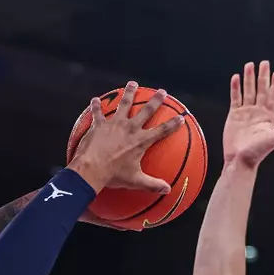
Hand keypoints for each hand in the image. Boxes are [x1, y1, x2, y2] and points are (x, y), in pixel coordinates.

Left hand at [67, 81, 183, 193]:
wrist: (92, 169)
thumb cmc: (114, 175)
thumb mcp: (135, 181)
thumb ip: (152, 184)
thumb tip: (167, 190)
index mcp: (140, 141)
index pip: (161, 130)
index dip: (173, 124)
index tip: (181, 117)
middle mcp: (130, 128)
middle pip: (146, 110)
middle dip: (156, 100)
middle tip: (162, 92)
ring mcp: (114, 124)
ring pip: (124, 103)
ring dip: (129, 93)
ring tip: (133, 84)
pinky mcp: (99, 124)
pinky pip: (98, 112)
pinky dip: (96, 106)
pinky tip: (94, 99)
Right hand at [223, 61, 273, 169]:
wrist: (239, 161)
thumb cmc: (257, 152)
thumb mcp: (273, 139)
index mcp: (269, 117)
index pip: (273, 96)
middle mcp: (258, 112)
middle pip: (261, 90)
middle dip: (262, 76)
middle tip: (264, 62)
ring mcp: (246, 113)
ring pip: (248, 91)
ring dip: (249, 79)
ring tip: (249, 65)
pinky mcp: (234, 115)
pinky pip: (235, 98)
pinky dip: (235, 88)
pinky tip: (236, 77)